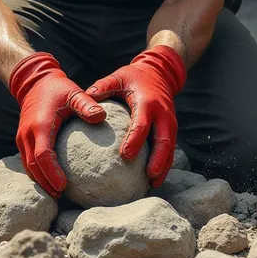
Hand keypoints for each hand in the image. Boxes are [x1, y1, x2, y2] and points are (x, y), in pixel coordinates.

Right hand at [9, 52, 106, 196]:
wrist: (34, 82)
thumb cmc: (58, 88)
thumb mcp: (74, 93)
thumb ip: (87, 105)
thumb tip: (102, 117)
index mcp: (40, 126)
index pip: (43, 156)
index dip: (52, 173)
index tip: (64, 186)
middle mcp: (27, 134)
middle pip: (33, 167)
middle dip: (46, 183)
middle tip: (62, 194)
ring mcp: (22, 137)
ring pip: (28, 166)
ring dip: (40, 180)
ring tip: (57, 192)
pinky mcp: (22, 139)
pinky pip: (27, 160)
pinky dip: (37, 172)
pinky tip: (50, 179)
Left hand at [86, 45, 186, 187]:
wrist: (159, 73)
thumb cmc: (133, 77)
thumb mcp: (118, 77)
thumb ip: (102, 87)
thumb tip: (85, 97)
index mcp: (147, 102)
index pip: (142, 123)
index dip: (135, 139)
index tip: (126, 155)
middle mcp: (163, 114)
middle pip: (164, 140)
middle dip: (158, 159)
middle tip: (149, 176)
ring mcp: (170, 122)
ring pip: (170, 148)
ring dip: (164, 166)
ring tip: (153, 184)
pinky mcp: (171, 128)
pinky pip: (170, 148)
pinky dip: (165, 163)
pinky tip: (154, 179)